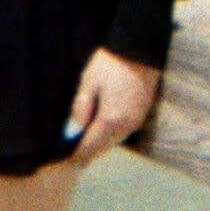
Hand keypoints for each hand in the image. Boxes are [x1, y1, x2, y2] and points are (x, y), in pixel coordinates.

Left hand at [63, 47, 160, 162]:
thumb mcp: (89, 82)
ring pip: (114, 141)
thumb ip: (80, 109)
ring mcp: (136, 122)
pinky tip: (102, 130)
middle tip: (74, 155)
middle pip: (103, 148)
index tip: (67, 161)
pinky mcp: (142, 114)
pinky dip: (111, 136)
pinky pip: (123, 133)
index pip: (90, 147)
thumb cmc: (110, 63)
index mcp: (110, 120)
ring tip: (86, 143)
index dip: (77, 156)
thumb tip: (72, 132)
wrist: (140, 48)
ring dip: (100, 145)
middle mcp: (125, 127)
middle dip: (88, 152)